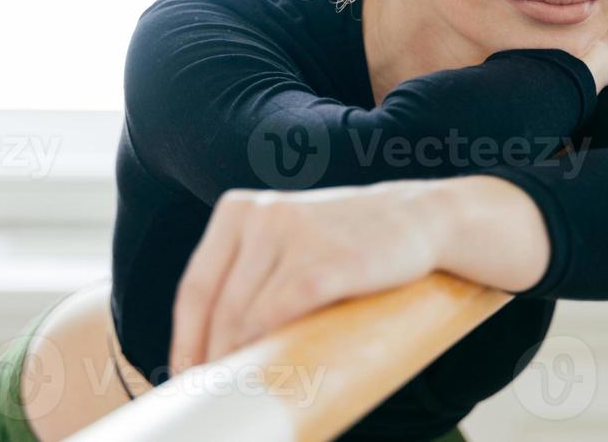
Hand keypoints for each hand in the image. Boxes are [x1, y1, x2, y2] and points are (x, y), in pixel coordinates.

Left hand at [168, 181, 441, 375]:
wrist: (422, 218)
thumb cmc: (351, 240)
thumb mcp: (290, 235)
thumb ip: (252, 271)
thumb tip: (215, 342)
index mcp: (239, 209)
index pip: (195, 287)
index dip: (185, 340)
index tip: (186, 376)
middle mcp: (259, 216)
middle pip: (217, 308)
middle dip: (212, 361)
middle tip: (216, 397)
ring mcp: (291, 237)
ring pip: (244, 317)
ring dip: (238, 364)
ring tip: (244, 394)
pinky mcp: (323, 265)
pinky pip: (278, 317)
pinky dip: (268, 353)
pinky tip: (271, 377)